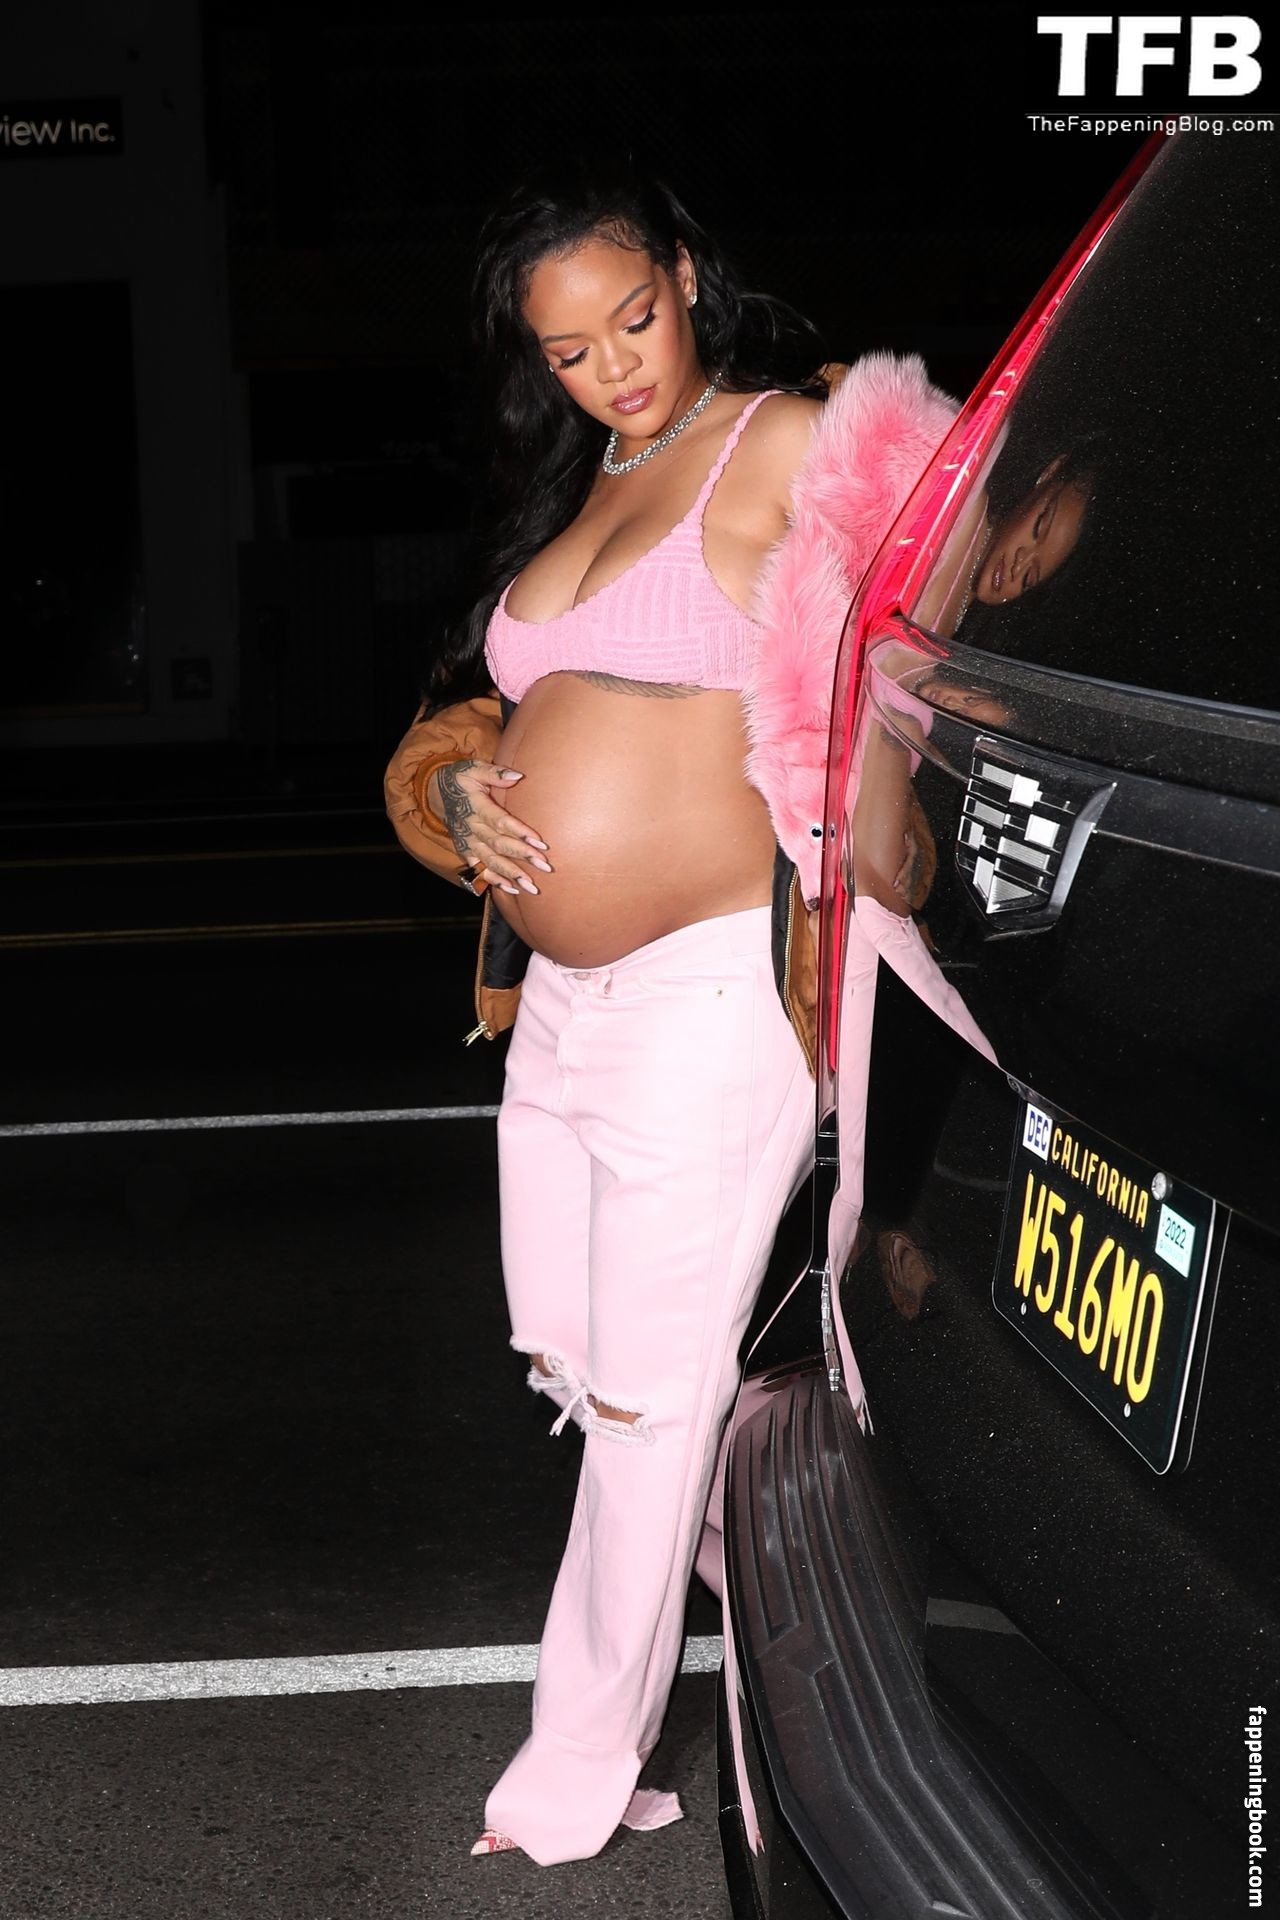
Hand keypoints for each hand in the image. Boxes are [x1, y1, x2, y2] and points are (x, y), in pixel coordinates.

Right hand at [432, 760, 551, 896]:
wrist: (435, 793)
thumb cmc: (461, 778)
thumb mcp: (473, 768)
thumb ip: (494, 772)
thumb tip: (517, 776)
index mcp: (475, 806)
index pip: (500, 821)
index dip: (520, 832)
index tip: (540, 842)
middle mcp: (471, 828)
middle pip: (499, 845)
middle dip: (522, 856)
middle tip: (545, 866)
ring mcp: (468, 843)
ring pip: (491, 861)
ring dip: (512, 874)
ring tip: (532, 887)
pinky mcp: (466, 852)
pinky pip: (480, 870)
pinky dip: (495, 881)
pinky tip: (513, 890)